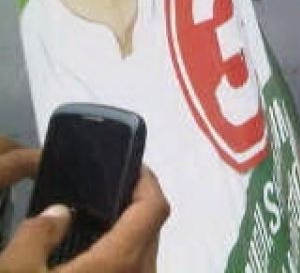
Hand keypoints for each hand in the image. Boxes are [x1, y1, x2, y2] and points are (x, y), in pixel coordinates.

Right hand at [0, 137, 167, 272]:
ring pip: (143, 250)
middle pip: (152, 227)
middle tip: (106, 188)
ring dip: (127, 230)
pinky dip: (120, 253)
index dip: (146, 180)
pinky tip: (88, 254)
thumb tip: (57, 213)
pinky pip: (133, 267)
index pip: (155, 207)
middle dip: (133, 203)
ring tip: (93, 218)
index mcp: (121, 260)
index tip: (129, 163)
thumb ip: (36, 235)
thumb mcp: (17, 271)